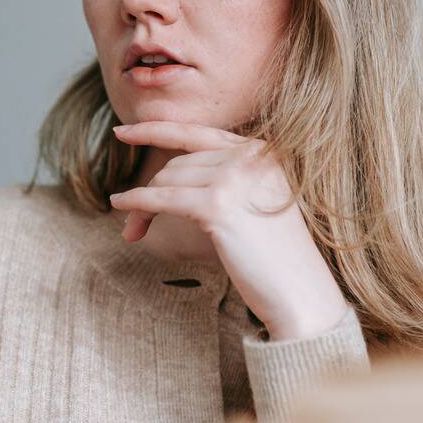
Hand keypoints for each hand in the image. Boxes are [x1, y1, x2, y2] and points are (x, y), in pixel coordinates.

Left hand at [109, 121, 348, 340]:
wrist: (300, 292)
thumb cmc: (274, 257)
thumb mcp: (253, 202)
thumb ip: (222, 179)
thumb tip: (163, 176)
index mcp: (261, 150)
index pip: (198, 133)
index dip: (156, 130)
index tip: (124, 132)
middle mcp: (250, 156)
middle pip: (178, 164)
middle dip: (149, 190)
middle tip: (131, 222)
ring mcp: (235, 178)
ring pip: (166, 181)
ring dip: (142, 206)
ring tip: (132, 230)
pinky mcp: (218, 205)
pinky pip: (162, 199)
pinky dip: (136, 204)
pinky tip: (122, 208)